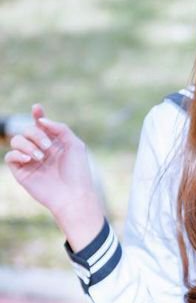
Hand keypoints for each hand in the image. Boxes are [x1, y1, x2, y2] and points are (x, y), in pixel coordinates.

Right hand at [4, 104, 102, 237]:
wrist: (73, 195)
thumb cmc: (78, 172)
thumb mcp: (75, 145)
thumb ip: (60, 129)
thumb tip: (41, 120)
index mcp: (54, 143)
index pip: (41, 125)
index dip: (38, 115)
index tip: (37, 108)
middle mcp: (40, 150)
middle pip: (27, 130)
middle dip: (36, 133)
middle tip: (48, 146)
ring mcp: (30, 160)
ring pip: (16, 140)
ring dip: (28, 145)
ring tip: (40, 156)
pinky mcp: (21, 172)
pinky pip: (10, 156)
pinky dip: (17, 154)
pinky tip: (29, 160)